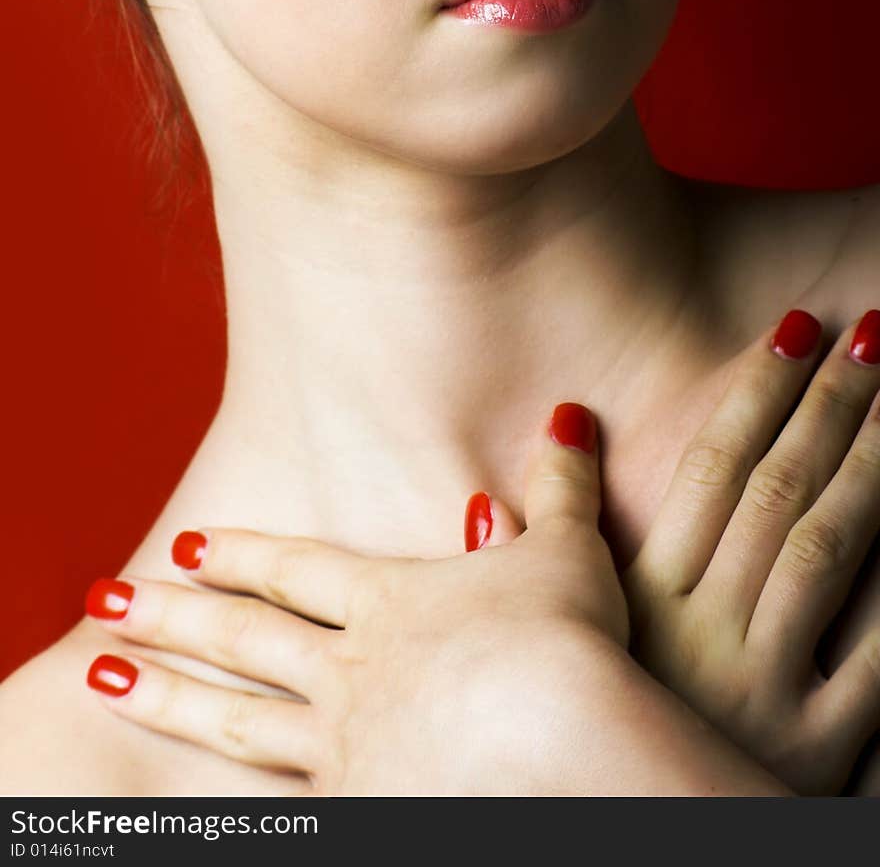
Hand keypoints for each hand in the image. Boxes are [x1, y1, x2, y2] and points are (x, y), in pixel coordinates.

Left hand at [84, 403, 632, 796]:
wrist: (564, 743)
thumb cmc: (568, 642)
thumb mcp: (566, 550)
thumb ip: (560, 484)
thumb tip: (568, 412)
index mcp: (392, 607)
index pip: (299, 572)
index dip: (243, 555)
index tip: (187, 545)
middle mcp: (351, 673)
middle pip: (243, 637)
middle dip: (169, 615)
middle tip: (103, 598)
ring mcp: (344, 749)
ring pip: (235, 721)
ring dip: (165, 695)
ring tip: (99, 680)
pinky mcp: (358, 813)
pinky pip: (276, 809)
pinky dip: (223, 806)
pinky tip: (177, 808)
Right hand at [475, 309, 879, 795]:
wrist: (640, 837)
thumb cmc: (590, 739)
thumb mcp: (559, 647)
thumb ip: (542, 553)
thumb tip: (512, 473)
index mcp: (642, 602)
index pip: (713, 468)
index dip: (756, 392)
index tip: (797, 330)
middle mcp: (701, 636)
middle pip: (775, 492)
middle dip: (827, 405)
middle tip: (869, 333)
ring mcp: (762, 695)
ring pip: (826, 551)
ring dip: (870, 465)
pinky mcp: (817, 755)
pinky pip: (877, 661)